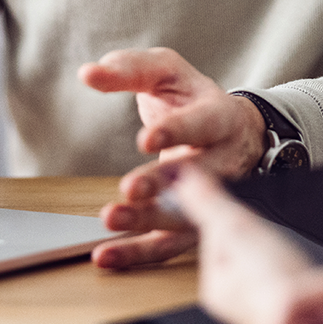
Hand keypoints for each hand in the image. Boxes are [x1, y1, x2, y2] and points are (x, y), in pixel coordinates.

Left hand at [78, 47, 267, 267]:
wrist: (233, 133)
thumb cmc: (193, 98)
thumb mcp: (168, 71)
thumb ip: (131, 69)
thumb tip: (89, 74)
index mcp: (221, 116)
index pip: (203, 123)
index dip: (177, 132)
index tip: (145, 141)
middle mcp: (223, 159)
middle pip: (200, 175)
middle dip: (164, 184)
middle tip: (129, 188)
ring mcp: (212, 197)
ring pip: (188, 216)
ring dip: (148, 223)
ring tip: (111, 218)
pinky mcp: (194, 223)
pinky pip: (169, 245)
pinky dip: (138, 253)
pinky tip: (106, 254)